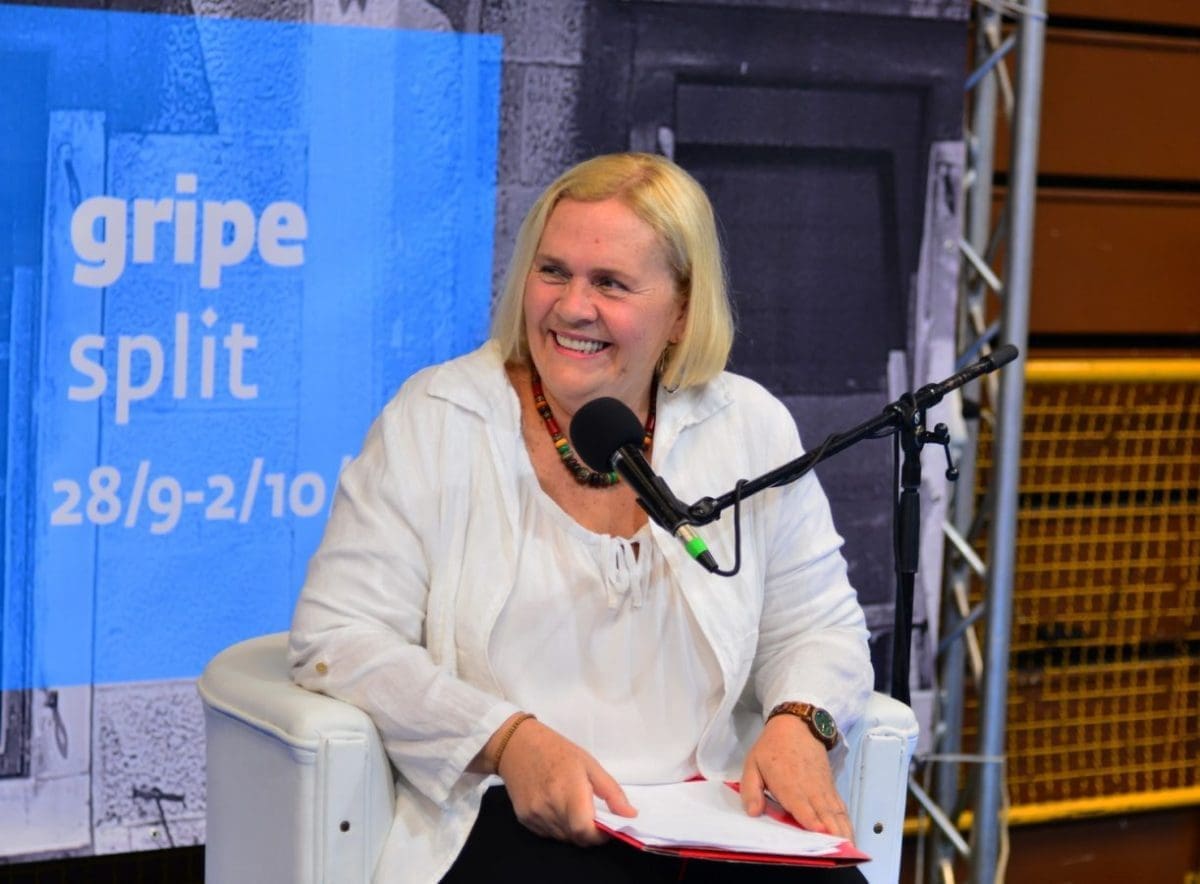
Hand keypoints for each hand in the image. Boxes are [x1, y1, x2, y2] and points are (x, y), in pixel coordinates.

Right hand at [490, 716, 636, 844]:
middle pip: (576, 838)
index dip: (600, 835)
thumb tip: (630, 815)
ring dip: (573, 830)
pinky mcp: (524, 819)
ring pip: (562, 838)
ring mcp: (534, 815)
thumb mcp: (589, 764)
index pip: (585, 831)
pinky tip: (557, 808)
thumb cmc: (556, 750)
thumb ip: (611, 792)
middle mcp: (550, 808)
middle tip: (593, 815)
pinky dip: (558, 828)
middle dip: (589, 833)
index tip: (608, 827)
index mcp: (569, 792)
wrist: (515, 745)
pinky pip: (548, 834)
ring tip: (573, 807)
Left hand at [739, 713, 852, 840]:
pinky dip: (845, 820)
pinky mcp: (830, 786)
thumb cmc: (771, 748)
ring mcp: (822, 787)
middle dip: (833, 832)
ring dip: (843, 829)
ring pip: (835, 811)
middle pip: (824, 812)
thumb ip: (750, 789)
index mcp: (788, 784)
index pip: (802, 805)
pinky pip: (839, 806)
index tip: (820, 832)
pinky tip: (849, 833)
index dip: (811, 820)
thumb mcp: (752, 764)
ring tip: (850, 847)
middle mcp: (809, 787)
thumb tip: (753, 812)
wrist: (796, 725)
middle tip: (842, 849)